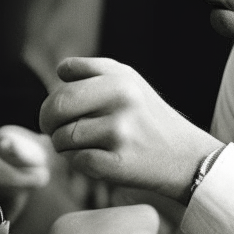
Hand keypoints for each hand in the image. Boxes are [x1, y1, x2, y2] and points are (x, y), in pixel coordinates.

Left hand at [39, 57, 222, 201]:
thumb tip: (59, 72)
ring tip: (83, 145)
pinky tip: (95, 159)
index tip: (61, 108)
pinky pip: (75, 160)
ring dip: (63, 145)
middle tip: (52, 129)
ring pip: (62, 137)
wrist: (185, 156)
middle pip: (56, 107)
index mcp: (120, 77)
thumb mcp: (129, 81)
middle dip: (47, 121)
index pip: (65, 76)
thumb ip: (93, 70)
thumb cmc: (147, 117)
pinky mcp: (117, 163)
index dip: (55, 94)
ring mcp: (120, 132)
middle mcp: (121, 100)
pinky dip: (78, 162)